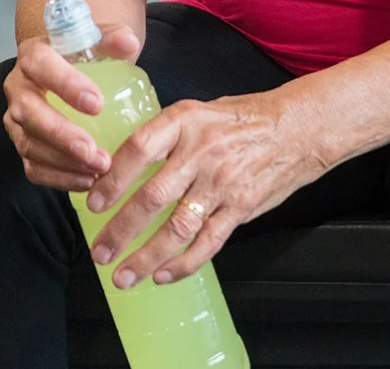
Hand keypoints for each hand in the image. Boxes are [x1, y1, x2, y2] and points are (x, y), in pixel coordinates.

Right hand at [0, 23, 143, 190]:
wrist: (65, 69)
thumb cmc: (83, 55)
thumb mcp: (97, 40)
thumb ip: (113, 38)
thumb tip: (129, 44)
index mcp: (33, 55)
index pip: (40, 65)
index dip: (65, 85)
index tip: (97, 104)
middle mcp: (18, 88)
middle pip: (28, 112)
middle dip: (61, 135)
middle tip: (94, 151)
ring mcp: (17, 120)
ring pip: (29, 144)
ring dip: (63, 161)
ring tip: (98, 170)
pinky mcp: (23, 144)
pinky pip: (33, 167)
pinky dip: (58, 178)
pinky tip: (86, 182)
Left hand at [86, 90, 324, 289]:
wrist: (296, 127)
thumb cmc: (242, 119)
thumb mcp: (198, 112)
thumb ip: (164, 137)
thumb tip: (120, 166)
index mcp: (184, 122)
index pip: (139, 150)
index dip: (113, 179)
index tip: (93, 202)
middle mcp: (201, 152)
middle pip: (152, 197)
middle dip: (120, 229)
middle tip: (100, 251)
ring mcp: (222, 182)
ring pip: (177, 227)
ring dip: (146, 257)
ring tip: (123, 276)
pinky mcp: (240, 206)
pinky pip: (208, 241)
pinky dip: (183, 263)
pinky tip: (162, 274)